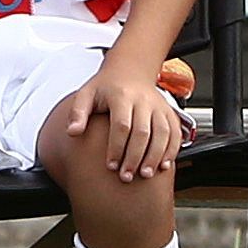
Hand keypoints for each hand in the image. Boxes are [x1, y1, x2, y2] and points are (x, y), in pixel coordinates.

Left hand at [64, 53, 185, 185]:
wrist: (129, 71)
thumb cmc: (106, 86)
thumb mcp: (86, 94)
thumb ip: (78, 113)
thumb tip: (72, 132)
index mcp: (121, 96)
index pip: (121, 125)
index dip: (117, 148)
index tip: (111, 166)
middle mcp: (143, 101)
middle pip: (143, 132)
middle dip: (134, 157)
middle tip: (126, 176)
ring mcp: (158, 106)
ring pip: (162, 134)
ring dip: (155, 157)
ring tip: (145, 175)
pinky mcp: (169, 112)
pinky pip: (175, 133)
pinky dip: (172, 150)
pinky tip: (163, 165)